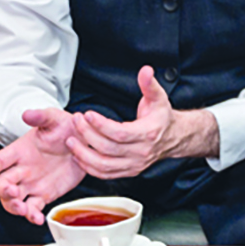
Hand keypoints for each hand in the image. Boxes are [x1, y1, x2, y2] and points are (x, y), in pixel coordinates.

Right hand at [0, 108, 85, 224]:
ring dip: (14, 207)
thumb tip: (27, 114)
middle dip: (3, 191)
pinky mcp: (44, 195)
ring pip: (13, 201)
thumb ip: (41, 116)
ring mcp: (31, 184)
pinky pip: (34, 208)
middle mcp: (21, 170)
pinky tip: (38, 219)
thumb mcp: (55, 119)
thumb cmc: (66, 128)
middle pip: (1, 184)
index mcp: (19, 152)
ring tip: (24, 209)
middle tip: (13, 192)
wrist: (86, 142)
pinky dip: (33, 216)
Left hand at [66, 66, 218, 178]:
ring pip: (104, 165)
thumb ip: (149, 84)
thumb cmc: (162, 118)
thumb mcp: (158, 98)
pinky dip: (89, 167)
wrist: (173, 137)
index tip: (88, 115)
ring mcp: (134, 164)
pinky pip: (105, 174)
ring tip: (71, 141)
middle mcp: (141, 152)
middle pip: (108, 148)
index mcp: (148, 134)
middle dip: (87, 135)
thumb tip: (146, 71)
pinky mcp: (128, 171)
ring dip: (84, 154)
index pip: (120, 133)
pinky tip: (79, 155)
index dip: (101, 125)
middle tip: (76, 121)